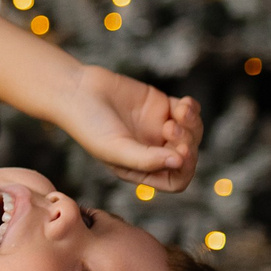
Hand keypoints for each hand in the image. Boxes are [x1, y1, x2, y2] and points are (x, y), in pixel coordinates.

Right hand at [51, 64, 201, 190]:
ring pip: (193, 133)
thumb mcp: (114, 148)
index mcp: (140, 169)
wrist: (77, 90)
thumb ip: (146, 160)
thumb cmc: (89, 124)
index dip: (185, 168)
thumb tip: (179, 162)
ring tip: (178, 112)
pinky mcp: (162, 106)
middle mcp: (152, 152)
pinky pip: (189, 112)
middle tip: (170, 128)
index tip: (180, 151)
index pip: (176, 180)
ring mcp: (159, 129)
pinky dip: (192, 108)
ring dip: (192, 124)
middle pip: (188, 156)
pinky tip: (182, 103)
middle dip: (186, 142)